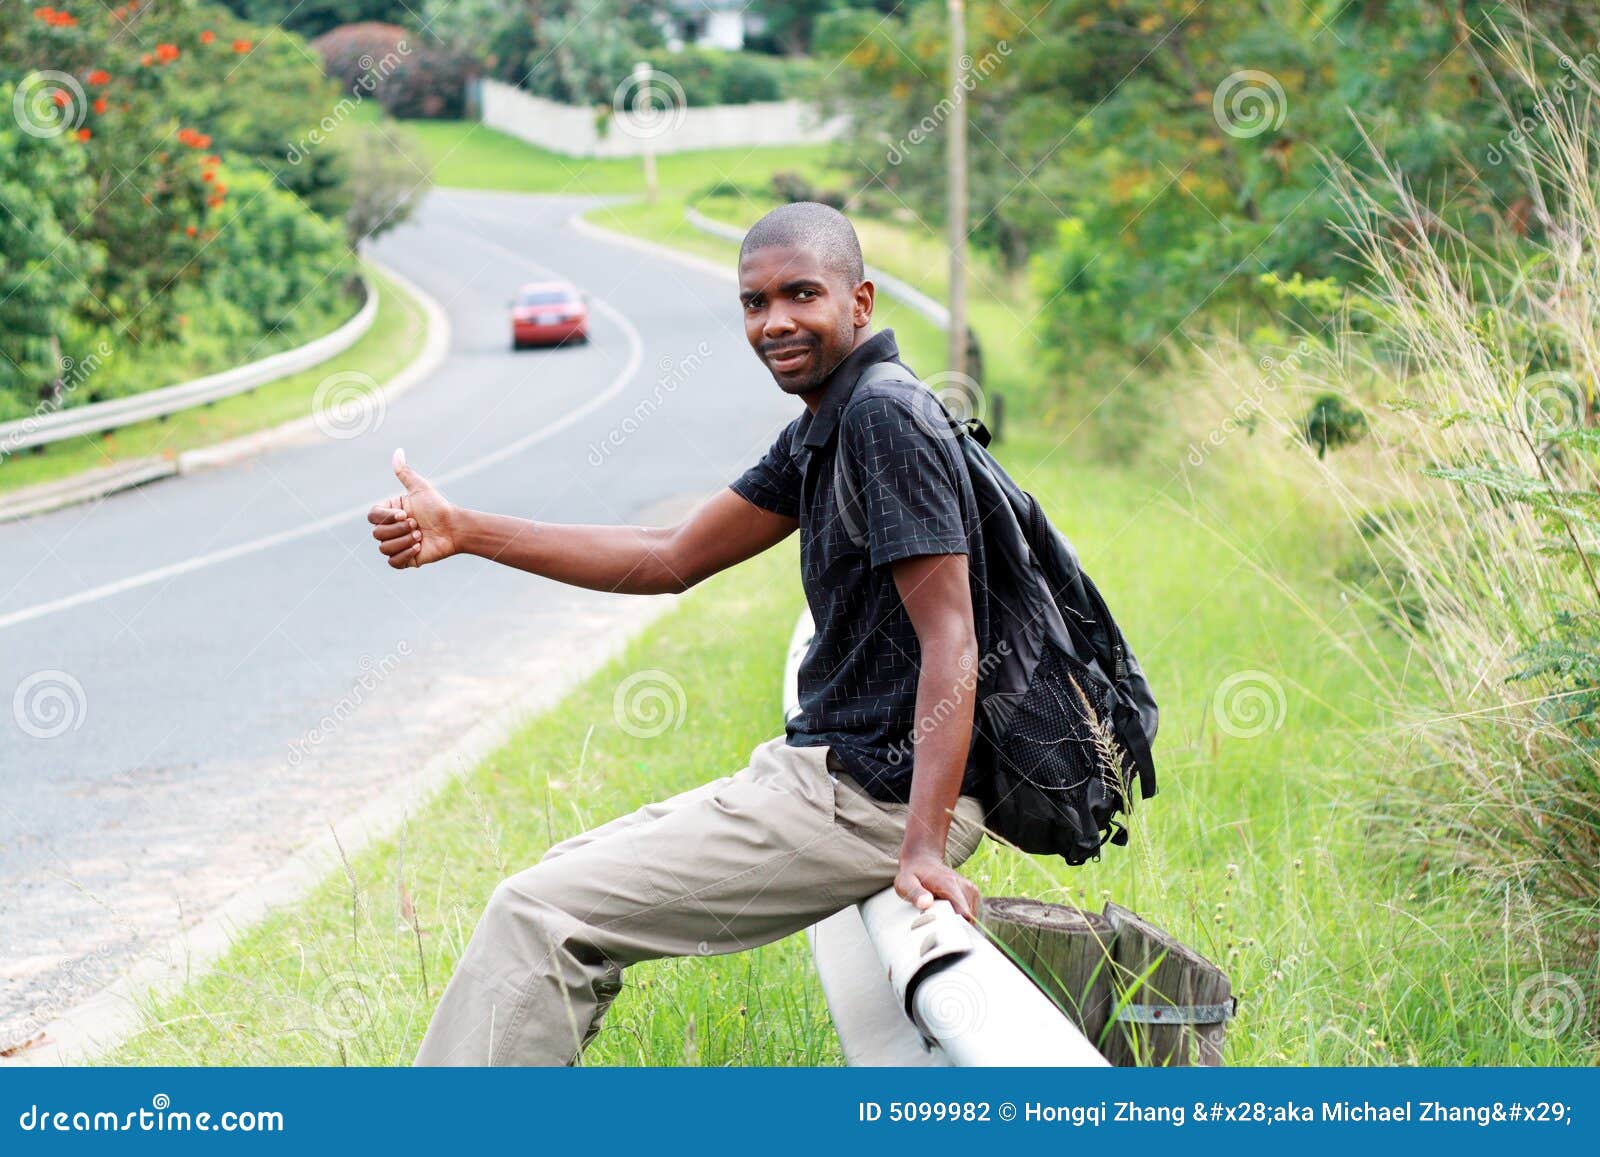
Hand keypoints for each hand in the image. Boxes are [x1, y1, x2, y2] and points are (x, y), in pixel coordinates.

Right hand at [368, 448, 458, 568]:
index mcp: (389, 513)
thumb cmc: (438, 507)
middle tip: (417, 525)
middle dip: (399, 530)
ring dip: (404, 541)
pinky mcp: (404, 560)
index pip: (372, 517)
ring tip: (421, 536)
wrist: (455, 528)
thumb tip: (398, 451)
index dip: (386, 518)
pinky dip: (405, 555)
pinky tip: (419, 547)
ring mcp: (396, 544)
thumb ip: (405, 472)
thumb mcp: (420, 488)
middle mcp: (390, 529)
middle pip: (377, 534)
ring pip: (384, 548)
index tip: (406, 514)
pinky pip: (393, 562)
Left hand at [895, 853, 982, 922]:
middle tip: (936, 924)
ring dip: (957, 923)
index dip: (953, 928)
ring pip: (970, 920)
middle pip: (968, 920)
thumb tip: (926, 903)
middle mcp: (965, 887)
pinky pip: (971, 916)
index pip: (963, 913)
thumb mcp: (905, 883)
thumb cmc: (913, 875)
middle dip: (954, 927)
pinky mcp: (974, 895)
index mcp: (950, 885)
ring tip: (941, 915)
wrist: (924, 862)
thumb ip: (915, 893)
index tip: (941, 933)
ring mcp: (972, 891)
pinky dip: (961, 919)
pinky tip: (948, 912)